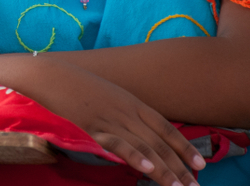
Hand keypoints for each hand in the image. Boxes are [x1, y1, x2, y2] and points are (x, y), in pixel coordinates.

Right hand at [30, 60, 203, 185]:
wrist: (49, 74)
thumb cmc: (75, 84)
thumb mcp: (106, 94)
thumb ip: (122, 111)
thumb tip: (134, 130)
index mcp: (132, 102)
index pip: (165, 127)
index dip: (183, 146)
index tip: (199, 164)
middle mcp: (126, 111)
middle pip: (158, 142)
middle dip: (179, 165)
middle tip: (195, 185)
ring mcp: (110, 119)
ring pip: (143, 147)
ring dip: (163, 169)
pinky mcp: (92, 127)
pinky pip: (117, 144)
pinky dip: (134, 157)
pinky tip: (147, 170)